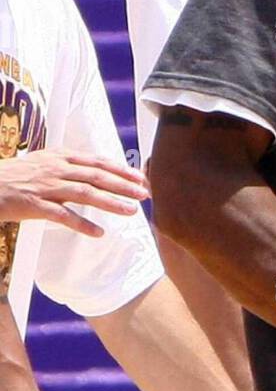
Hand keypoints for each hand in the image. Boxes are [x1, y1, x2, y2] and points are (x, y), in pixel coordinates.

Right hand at [0, 150, 148, 235]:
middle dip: (123, 185)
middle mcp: (56, 169)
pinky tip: (98, 233)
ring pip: (85, 194)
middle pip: (96, 176)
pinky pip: (63, 216)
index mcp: (60, 157)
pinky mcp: (35, 205)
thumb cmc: (16, 175)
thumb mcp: (44, 162)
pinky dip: (82, 224)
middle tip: (144, 194)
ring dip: (110, 203)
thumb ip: (68, 165)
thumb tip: (94, 171)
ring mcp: (46, 187)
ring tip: (130, 211)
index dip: (120, 169)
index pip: (97, 161)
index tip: (140, 177)